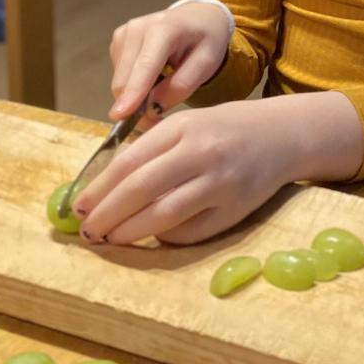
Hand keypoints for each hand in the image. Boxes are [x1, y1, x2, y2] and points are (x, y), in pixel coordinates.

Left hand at [73, 102, 294, 244]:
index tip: (79, 208)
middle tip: (88, 232)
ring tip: (111, 239)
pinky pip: (192, 232)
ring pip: (164, 214)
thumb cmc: (226, 129)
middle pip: (141, 189)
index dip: (99, 189)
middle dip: (107, 214)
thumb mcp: (189, 124)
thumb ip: (153, 148)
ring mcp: (221, 182)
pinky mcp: (236, 209)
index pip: (130, 162)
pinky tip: (153, 237)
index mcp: (183, 127)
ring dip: (130, 232)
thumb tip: (106, 189)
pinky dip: (166, 238)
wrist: (284, 134)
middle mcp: (201, 152)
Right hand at [108, 1, 229, 120]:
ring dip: (137, 95)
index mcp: (164, 28)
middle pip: (125, 79)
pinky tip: (154, 74)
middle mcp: (137, 28)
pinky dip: (134, 83)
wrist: (199, 16)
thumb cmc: (206, 40)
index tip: (119, 116)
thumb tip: (150, 109)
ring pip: (120, 81)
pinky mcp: (118, 40)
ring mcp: (124, 33)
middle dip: (136, 106)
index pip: (145, 66)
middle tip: (158, 119)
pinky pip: (120, 75)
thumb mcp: (206, 63)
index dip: (133, 92)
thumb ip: (180, 86)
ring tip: (164, 86)